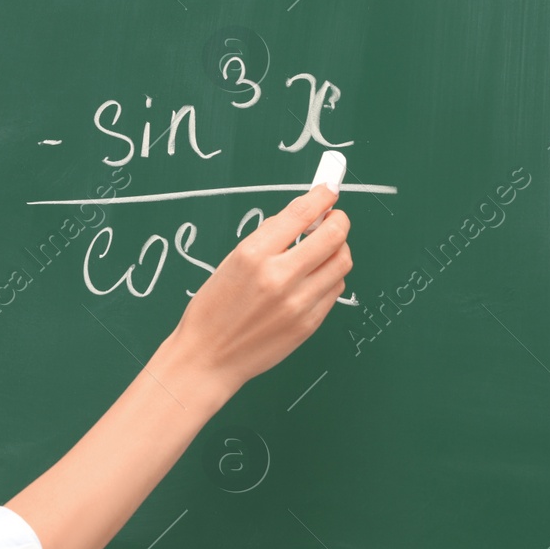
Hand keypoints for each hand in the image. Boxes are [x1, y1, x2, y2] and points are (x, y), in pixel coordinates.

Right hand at [167, 184, 350, 394]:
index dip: (322, 196)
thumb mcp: (231, 263)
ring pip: (341, 262)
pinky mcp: (308, 323)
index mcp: (252, 255)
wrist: (207, 358)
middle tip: (335, 219)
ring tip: (325, 251)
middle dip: (339, 220)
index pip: (301, 214)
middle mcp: (278, 277)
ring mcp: (297, 303)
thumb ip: (269, 240)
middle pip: (334, 235)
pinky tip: (315, 278)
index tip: (329, 190)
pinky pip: (335, 290)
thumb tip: (303, 217)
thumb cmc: (213, 310)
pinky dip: (331, 278)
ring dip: (338, 249)